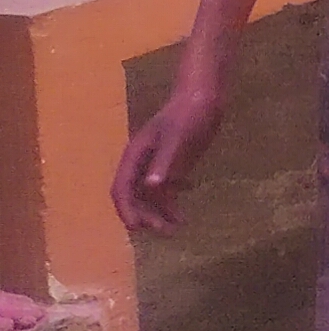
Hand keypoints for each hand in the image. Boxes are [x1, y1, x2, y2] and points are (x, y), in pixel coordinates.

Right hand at [110, 75, 227, 233]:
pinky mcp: (172, 169)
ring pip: (149, 199)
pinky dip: (170, 207)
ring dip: (157, 215)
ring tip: (174, 230)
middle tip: (162, 231)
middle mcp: (141, 165)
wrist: (204, 100)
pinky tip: (182, 219)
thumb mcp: (177, 138)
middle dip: (143, 215)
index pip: (122, 188)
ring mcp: (156, 168)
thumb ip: (164, 162)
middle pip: (133, 197)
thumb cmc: (188, 115)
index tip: (136, 226)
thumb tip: (151, 186)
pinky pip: (165, 193)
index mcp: (135, 156)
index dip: (126, 208)